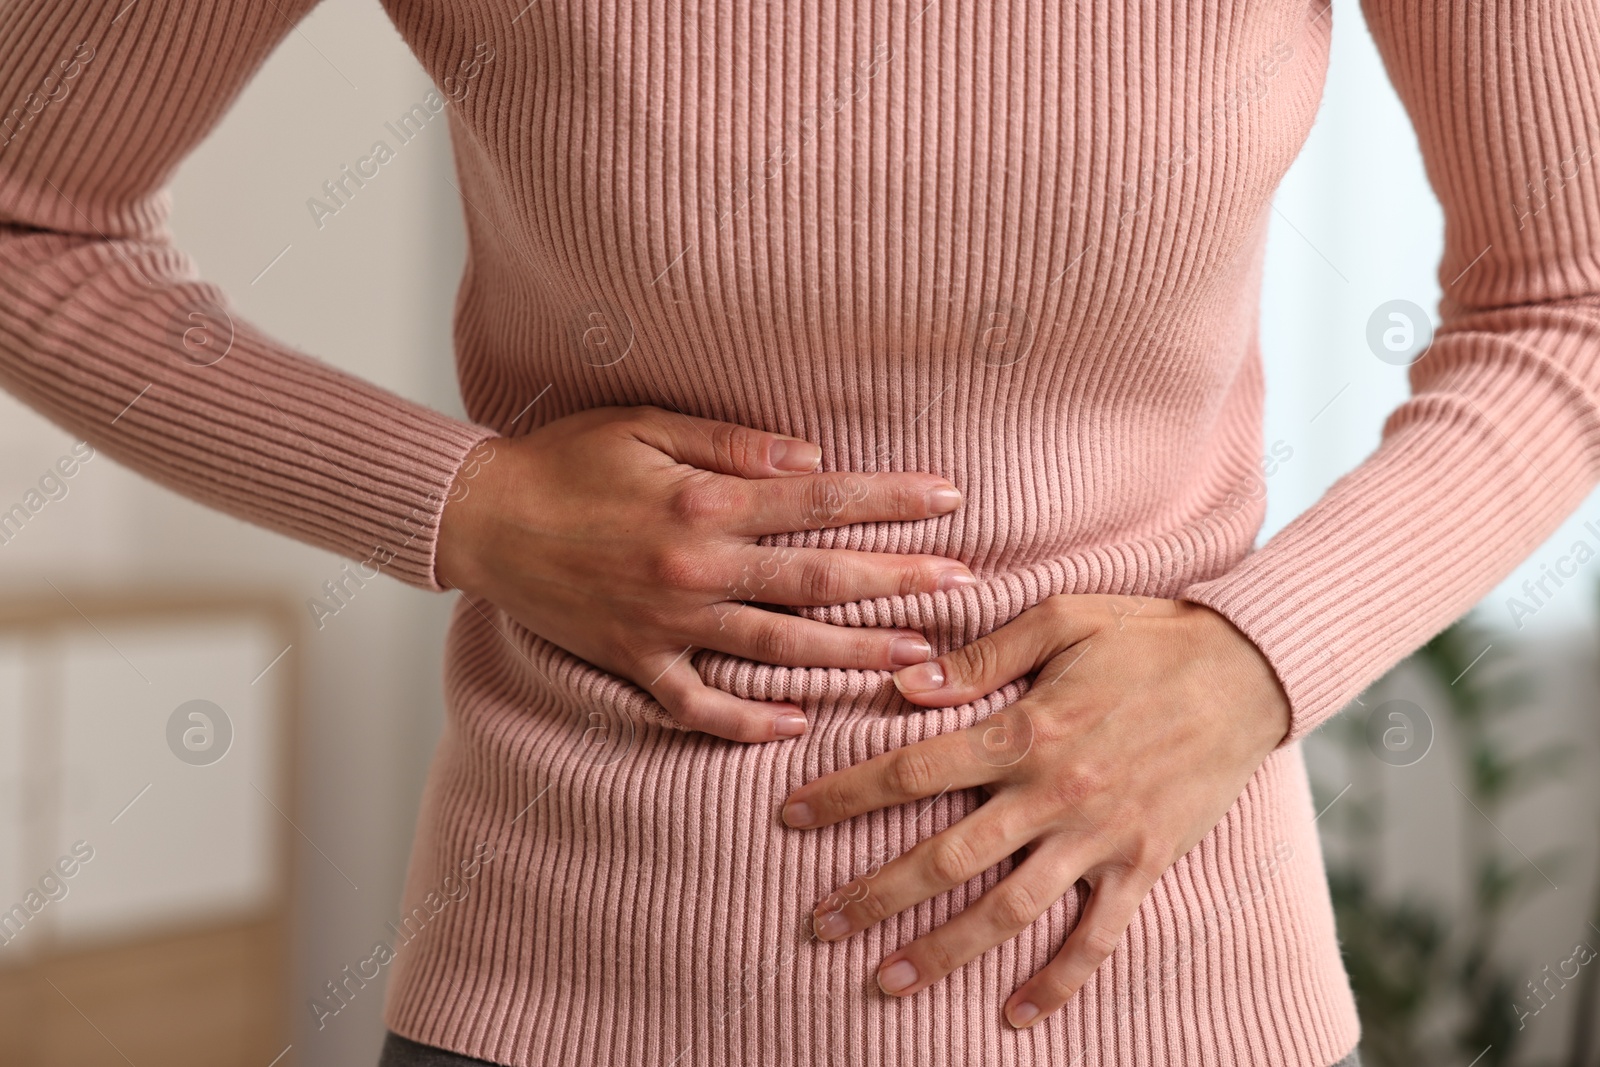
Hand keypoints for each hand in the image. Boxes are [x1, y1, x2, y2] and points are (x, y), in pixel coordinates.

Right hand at [436, 405, 975, 742]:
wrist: (481, 519)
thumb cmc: (565, 460)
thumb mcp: (644, 425)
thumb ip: (731, 443)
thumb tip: (812, 459)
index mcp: (703, 505)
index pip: (817, 500)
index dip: (888, 500)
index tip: (950, 500)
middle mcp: (694, 570)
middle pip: (816, 581)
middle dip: (897, 583)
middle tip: (963, 589)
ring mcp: (666, 624)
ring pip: (778, 651)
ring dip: (850, 656)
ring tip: (914, 659)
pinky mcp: (635, 662)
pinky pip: (699, 707)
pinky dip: (748, 724)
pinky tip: (799, 727)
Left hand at [780, 594, 1290, 1025]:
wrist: (1251, 670)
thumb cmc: (1147, 633)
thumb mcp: (1062, 618)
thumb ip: (980, 657)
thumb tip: (903, 687)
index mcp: (1024, 729)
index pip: (912, 770)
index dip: (844, 796)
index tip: (790, 818)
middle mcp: (1054, 792)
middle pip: (945, 857)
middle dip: (874, 895)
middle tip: (819, 923)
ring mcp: (1099, 837)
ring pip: (1008, 910)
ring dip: (943, 951)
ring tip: (885, 982)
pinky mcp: (1142, 864)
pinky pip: (1097, 938)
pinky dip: (1058, 980)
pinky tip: (1016, 1014)